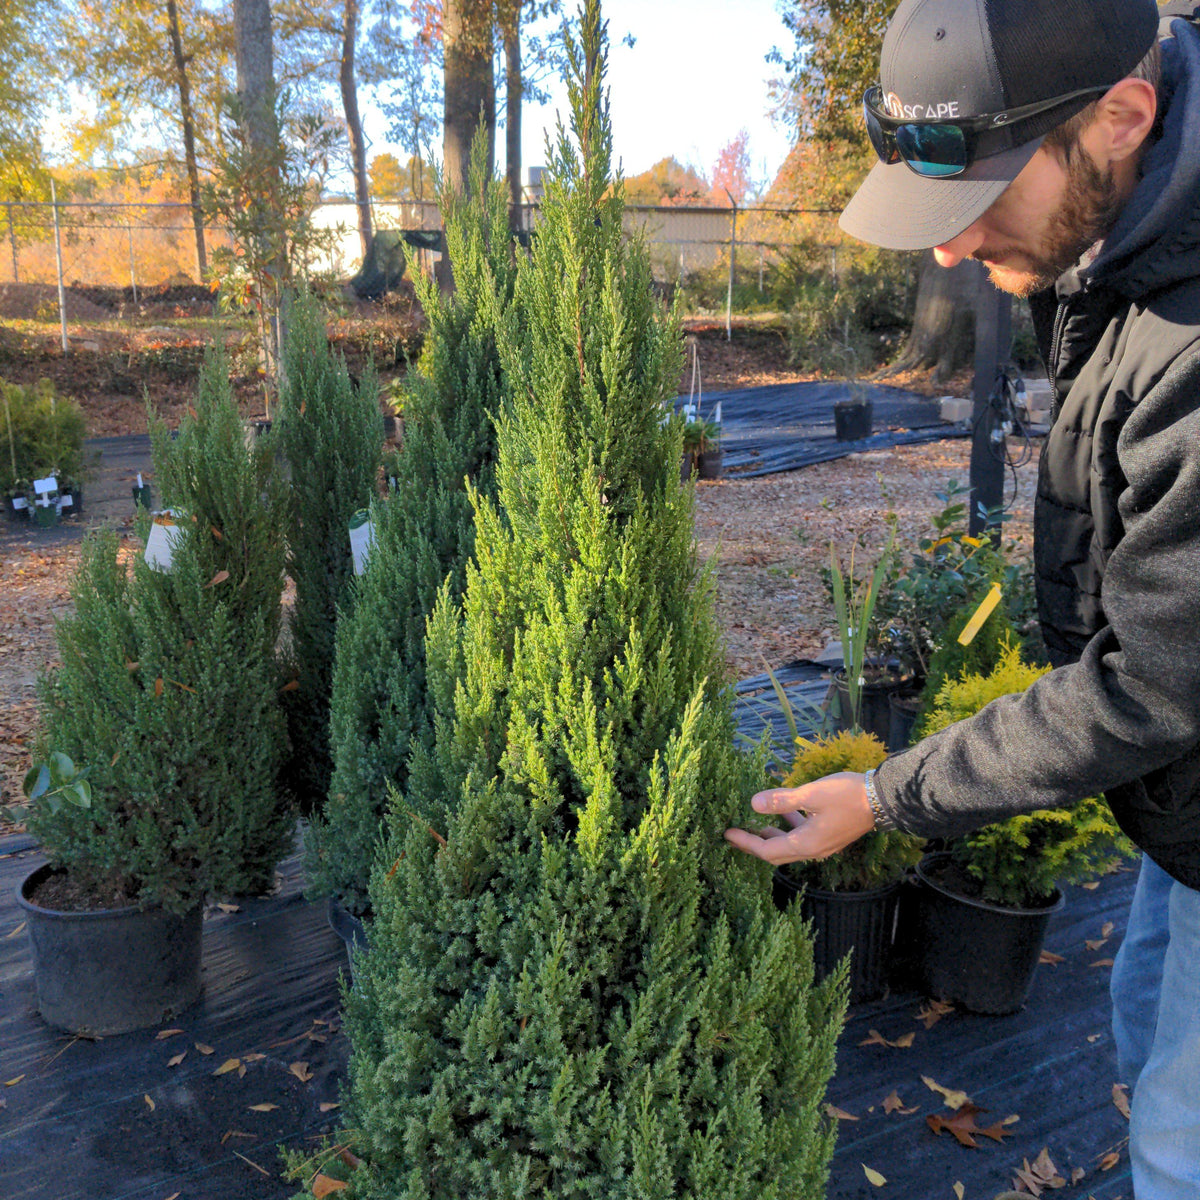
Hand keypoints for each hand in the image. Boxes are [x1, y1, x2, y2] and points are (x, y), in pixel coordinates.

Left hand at [724, 771, 875, 864]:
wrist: (884, 799)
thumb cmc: (847, 795)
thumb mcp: (811, 794)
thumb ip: (781, 800)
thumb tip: (753, 803)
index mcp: (806, 844)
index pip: (767, 850)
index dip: (746, 842)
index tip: (727, 833)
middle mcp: (813, 850)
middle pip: (776, 853)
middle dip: (754, 844)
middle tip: (735, 834)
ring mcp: (823, 845)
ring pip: (789, 846)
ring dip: (771, 836)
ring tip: (754, 824)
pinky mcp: (830, 836)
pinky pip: (802, 838)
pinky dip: (788, 829)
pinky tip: (784, 814)